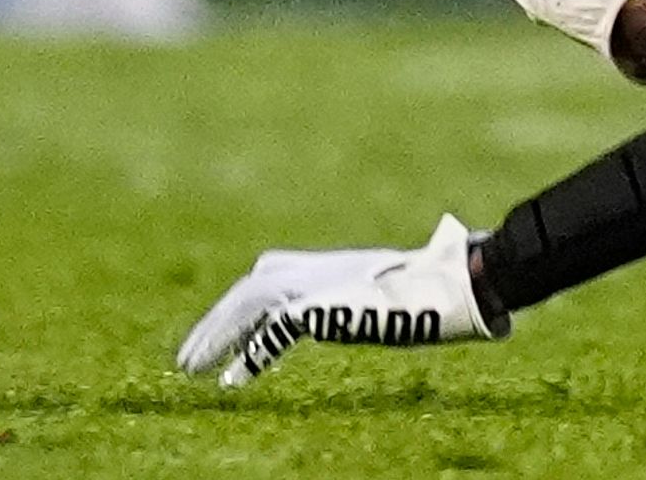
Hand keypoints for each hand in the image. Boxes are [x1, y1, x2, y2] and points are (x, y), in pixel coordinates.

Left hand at [174, 216, 500, 386]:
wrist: (456, 277)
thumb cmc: (450, 279)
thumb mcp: (411, 284)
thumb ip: (398, 292)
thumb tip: (432, 302)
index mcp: (341, 265)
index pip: (276, 267)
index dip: (248, 294)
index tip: (231, 319)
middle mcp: (322, 270)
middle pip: (251, 287)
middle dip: (216, 321)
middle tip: (189, 357)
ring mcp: (319, 284)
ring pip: (248, 305)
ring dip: (215, 337)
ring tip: (190, 369)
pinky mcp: (318, 307)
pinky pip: (271, 332)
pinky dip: (249, 355)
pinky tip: (232, 381)